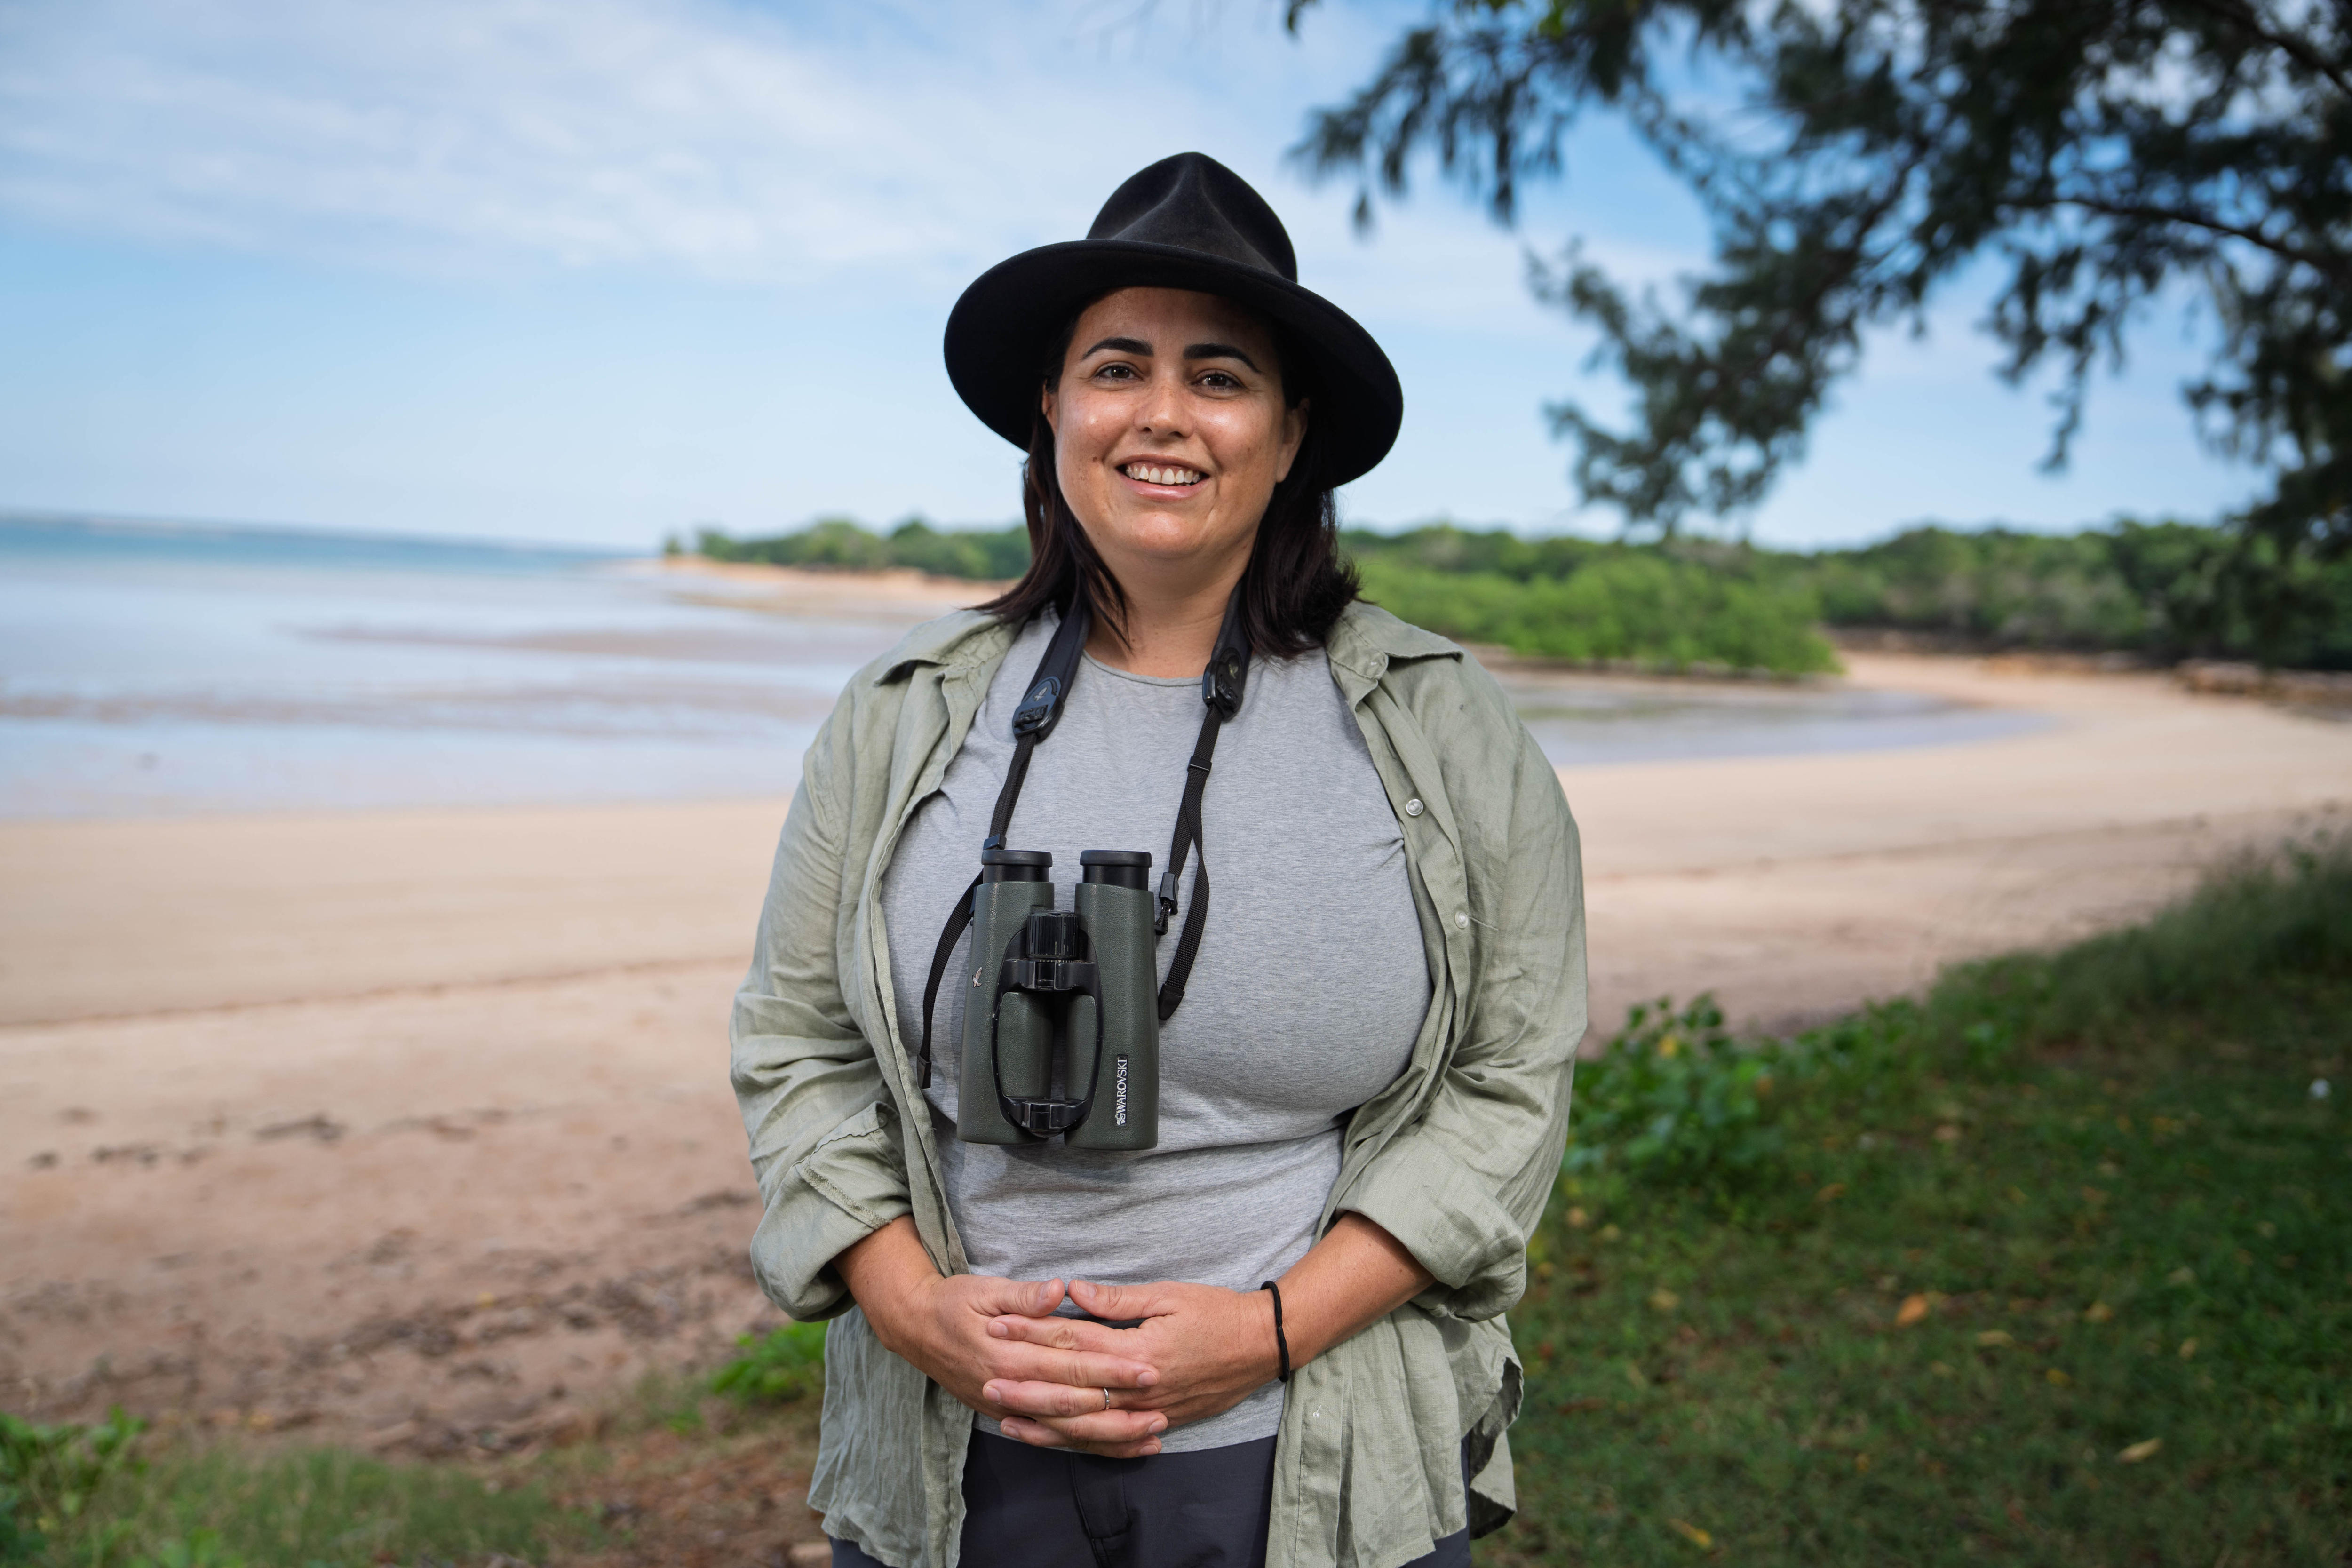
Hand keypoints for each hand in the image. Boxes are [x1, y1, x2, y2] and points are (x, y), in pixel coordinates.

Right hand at [833, 1220, 1169, 1456]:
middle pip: (1074, 1403)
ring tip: (1153, 1434)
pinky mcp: (1008, 1416)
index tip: (1149, 1366)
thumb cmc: (953, 1302)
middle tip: (1163, 1401)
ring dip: (1110, 1434)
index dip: (1111, 1367)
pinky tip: (1119, 1447)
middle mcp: (1009, 1388)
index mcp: (1008, 1354)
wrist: (914, 1329)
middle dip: (1121, 1404)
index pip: (1070, 1364)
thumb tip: (1058, 1290)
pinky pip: (1052, 1438)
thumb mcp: (984, 1288)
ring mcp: (1008, 1408)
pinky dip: (1087, 1445)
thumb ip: (1023, 1296)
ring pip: (1066, 1430)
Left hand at [982, 1278, 1278, 1451]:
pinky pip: (1111, 1439)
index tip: (998, 1324)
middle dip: (1027, 1384)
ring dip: (1045, 1422)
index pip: (1074, 1340)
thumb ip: (1117, 1300)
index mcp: (1138, 1348)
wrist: (1262, 1346)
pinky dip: (1080, 1442)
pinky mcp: (1159, 1421)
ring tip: (1007, 1418)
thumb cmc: (1216, 1312)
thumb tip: (1072, 1290)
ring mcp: (1149, 1409)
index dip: (1033, 1332)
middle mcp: (1139, 1386)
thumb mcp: (1167, 1295)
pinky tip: (1054, 1440)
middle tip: (986, 1379)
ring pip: (1087, 1423)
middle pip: (1072, 1389)